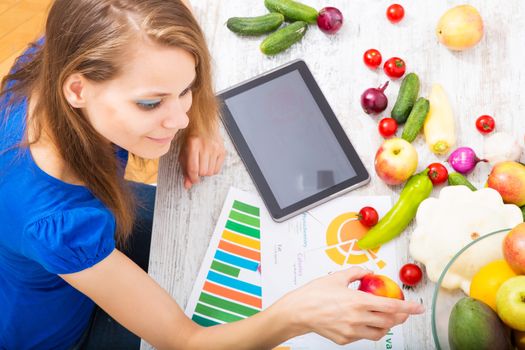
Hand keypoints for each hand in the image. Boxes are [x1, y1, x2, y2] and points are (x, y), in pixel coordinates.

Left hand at [179, 128, 225, 189]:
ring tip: (202, 165)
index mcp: (193, 144)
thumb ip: (185, 169)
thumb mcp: (184, 153)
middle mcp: (206, 145)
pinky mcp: (222, 151)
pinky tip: (209, 163)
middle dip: (199, 173)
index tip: (193, 180)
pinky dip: (212, 170)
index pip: (193, 168)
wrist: (205, 126)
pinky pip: (217, 170)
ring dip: (205, 172)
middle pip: (203, 171)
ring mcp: (215, 148)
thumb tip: (187, 185)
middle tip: (197, 168)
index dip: (192, 178)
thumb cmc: (192, 140)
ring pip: (210, 172)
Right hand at [276, 267, 424, 345]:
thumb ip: (356, 272)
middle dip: (400, 317)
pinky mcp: (345, 339)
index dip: (408, 308)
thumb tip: (369, 271)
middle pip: (389, 322)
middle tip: (403, 312)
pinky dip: (369, 329)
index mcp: (358, 301)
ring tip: (385, 318)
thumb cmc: (314, 294)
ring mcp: (351, 331)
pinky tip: (365, 321)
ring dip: (386, 326)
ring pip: (379, 333)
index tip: (418, 308)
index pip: (391, 306)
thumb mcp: (336, 277)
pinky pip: (363, 336)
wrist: (298, 312)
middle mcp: (357, 318)